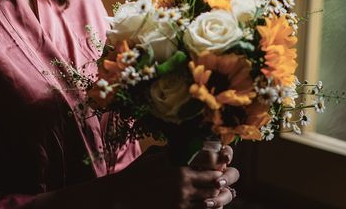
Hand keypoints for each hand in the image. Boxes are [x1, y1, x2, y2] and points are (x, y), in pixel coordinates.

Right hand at [118, 147, 233, 208]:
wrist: (122, 195)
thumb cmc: (138, 171)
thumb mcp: (156, 154)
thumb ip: (174, 149)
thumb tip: (191, 142)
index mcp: (178, 160)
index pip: (211, 157)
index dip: (221, 157)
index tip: (223, 157)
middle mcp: (182, 178)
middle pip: (215, 176)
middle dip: (222, 175)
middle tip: (222, 173)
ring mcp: (181, 196)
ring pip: (211, 195)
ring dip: (216, 191)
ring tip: (215, 187)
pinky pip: (202, 207)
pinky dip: (208, 204)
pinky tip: (206, 199)